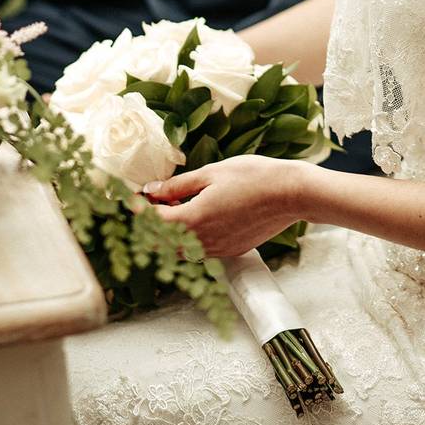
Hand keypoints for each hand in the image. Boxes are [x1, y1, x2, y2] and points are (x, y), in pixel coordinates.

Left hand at [142, 156, 310, 257]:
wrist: (291, 194)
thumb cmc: (254, 177)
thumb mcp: (210, 173)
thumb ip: (177, 186)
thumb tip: (152, 190)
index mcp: (192, 220)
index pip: (151, 221)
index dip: (138, 208)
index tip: (133, 195)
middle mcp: (202, 242)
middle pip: (161, 241)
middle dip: (153, 222)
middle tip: (154, 199)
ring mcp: (218, 250)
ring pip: (181, 248)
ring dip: (173, 231)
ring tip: (179, 205)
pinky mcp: (231, 251)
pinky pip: (201, 249)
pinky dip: (192, 236)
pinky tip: (201, 214)